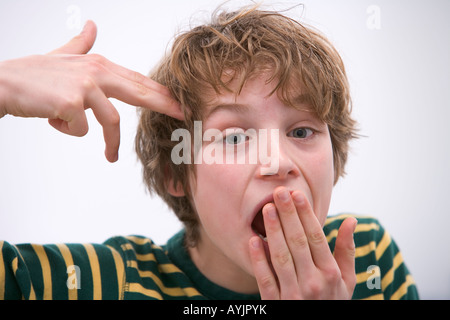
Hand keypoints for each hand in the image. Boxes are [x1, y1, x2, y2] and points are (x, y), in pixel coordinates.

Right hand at [0, 20, 182, 161]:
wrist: (1, 82)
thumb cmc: (33, 74)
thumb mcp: (63, 55)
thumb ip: (81, 44)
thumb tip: (92, 25)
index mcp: (99, 65)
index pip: (138, 80)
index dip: (160, 92)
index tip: (179, 101)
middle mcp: (96, 73)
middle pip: (139, 92)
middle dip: (163, 105)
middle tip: (181, 116)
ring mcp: (84, 87)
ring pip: (111, 121)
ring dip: (111, 142)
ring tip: (111, 157)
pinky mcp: (71, 104)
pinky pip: (81, 130)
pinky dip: (67, 130)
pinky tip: (53, 120)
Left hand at [249, 186, 356, 298]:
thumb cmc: (333, 302)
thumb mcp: (347, 281)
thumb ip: (347, 251)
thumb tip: (350, 220)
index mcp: (331, 273)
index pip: (316, 237)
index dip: (306, 214)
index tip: (297, 194)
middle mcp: (314, 282)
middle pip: (298, 242)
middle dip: (287, 215)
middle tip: (278, 192)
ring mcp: (295, 294)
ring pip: (281, 257)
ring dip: (273, 231)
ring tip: (266, 209)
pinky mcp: (277, 304)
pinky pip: (266, 280)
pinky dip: (258, 260)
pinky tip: (252, 241)